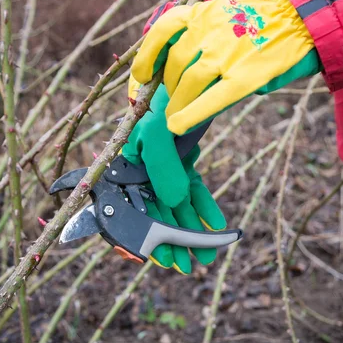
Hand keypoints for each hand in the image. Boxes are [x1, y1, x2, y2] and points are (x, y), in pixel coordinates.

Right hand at [122, 84, 225, 274]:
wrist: (186, 76)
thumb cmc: (164, 100)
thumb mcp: (159, 132)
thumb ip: (163, 169)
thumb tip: (176, 203)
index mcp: (125, 166)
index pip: (130, 210)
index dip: (144, 236)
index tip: (160, 259)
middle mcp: (141, 170)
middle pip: (155, 213)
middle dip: (171, 241)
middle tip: (186, 266)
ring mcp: (163, 167)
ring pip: (176, 206)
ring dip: (190, 230)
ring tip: (206, 256)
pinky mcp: (183, 160)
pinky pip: (193, 188)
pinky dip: (204, 206)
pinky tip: (216, 225)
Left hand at [130, 0, 322, 135]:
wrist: (303, 23)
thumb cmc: (260, 25)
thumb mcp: (225, 15)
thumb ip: (201, 37)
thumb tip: (176, 71)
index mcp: (204, 13)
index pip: (163, 31)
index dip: (146, 56)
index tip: (140, 76)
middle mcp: (210, 31)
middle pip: (175, 64)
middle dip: (168, 86)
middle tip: (171, 100)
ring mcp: (226, 54)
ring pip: (187, 83)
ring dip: (176, 103)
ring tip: (174, 116)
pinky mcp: (244, 77)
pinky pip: (210, 99)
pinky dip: (190, 114)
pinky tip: (176, 126)